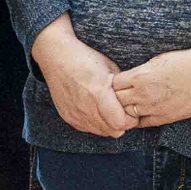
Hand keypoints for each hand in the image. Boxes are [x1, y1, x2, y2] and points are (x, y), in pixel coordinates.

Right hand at [29, 17, 130, 137]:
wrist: (56, 58)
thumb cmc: (86, 60)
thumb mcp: (111, 69)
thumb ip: (122, 90)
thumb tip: (134, 104)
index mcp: (99, 93)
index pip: (121, 123)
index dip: (130, 119)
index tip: (131, 111)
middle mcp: (86, 106)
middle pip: (113, 131)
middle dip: (121, 124)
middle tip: (121, 111)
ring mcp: (75, 113)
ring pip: (101, 132)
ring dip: (108, 124)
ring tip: (107, 110)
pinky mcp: (67, 116)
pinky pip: (87, 129)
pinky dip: (94, 123)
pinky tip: (94, 110)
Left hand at [113, 47, 190, 127]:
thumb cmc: (184, 63)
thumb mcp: (156, 61)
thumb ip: (139, 72)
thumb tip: (128, 77)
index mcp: (139, 76)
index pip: (113, 84)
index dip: (113, 84)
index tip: (116, 84)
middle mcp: (142, 93)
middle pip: (116, 100)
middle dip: (115, 98)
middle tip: (118, 97)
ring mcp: (152, 107)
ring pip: (127, 114)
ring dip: (126, 111)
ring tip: (129, 107)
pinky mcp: (164, 117)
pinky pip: (142, 123)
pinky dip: (138, 120)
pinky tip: (139, 115)